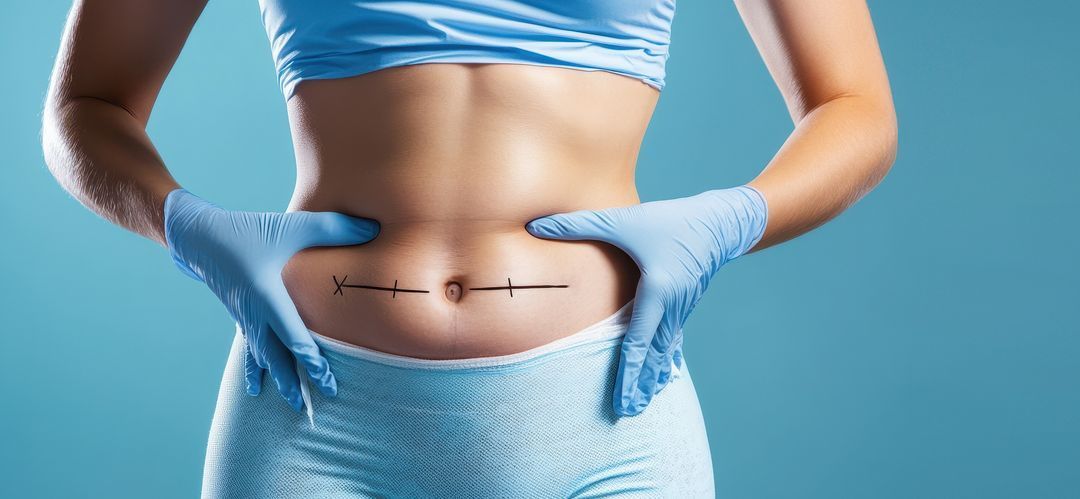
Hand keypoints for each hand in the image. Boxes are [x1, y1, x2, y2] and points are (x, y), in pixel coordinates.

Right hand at [163, 189, 378, 411]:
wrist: (198, 236)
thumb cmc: (247, 229)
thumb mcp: (292, 225)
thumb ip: (333, 227)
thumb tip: (373, 229)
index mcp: (268, 297)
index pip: (293, 337)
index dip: (311, 360)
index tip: (327, 380)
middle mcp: (255, 314)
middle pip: (278, 357)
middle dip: (296, 381)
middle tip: (314, 406)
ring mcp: (246, 318)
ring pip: (264, 358)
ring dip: (279, 380)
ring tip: (295, 406)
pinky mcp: (241, 316)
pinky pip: (251, 350)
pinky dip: (257, 369)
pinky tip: (256, 389)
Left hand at [526, 186, 767, 415]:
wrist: (718, 223)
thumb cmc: (671, 220)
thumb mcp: (624, 219)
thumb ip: (579, 224)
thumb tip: (536, 226)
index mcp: (657, 291)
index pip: (639, 339)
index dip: (628, 369)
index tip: (621, 395)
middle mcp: (672, 307)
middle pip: (653, 355)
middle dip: (640, 385)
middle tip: (628, 412)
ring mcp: (681, 310)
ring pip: (664, 353)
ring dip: (653, 379)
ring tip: (641, 405)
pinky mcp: (684, 307)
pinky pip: (674, 342)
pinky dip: (666, 363)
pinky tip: (664, 380)